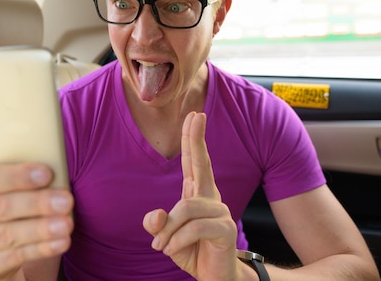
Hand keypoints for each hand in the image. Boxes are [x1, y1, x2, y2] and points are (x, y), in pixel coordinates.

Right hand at [0, 163, 73, 279]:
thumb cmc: (9, 208)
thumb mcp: (11, 189)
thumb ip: (24, 179)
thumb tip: (55, 174)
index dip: (17, 176)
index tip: (47, 174)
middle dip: (37, 203)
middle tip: (66, 201)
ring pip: (7, 235)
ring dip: (41, 228)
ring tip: (67, 224)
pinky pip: (13, 257)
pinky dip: (41, 249)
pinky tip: (60, 242)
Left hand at [143, 112, 237, 280]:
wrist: (214, 278)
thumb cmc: (191, 253)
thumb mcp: (166, 237)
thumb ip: (158, 224)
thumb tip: (155, 215)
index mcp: (197, 195)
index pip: (194, 163)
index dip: (193, 140)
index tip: (194, 116)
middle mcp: (210, 199)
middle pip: (202, 164)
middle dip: (197, 139)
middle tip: (197, 115)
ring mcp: (220, 212)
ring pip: (186, 208)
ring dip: (169, 230)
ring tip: (161, 246)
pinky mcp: (225, 229)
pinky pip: (195, 228)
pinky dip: (178, 240)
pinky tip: (172, 250)